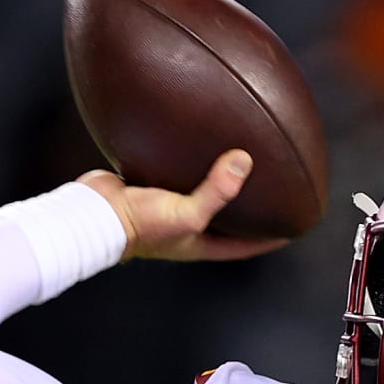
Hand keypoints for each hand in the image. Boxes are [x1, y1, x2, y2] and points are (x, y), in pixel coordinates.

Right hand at [78, 151, 288, 261]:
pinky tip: (195, 138)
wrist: (91, 214)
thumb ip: (217, 190)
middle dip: (247, 208)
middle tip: (272, 190)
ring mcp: (165, 206)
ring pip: (200, 191)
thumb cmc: (138, 225)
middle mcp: (184, 227)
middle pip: (225, 219)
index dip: (269, 239)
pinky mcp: (148, 186)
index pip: (244, 245)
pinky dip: (187, 158)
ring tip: (238, 158)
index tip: (292, 226)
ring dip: (217, 179)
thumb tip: (245, 161)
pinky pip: (175, 171)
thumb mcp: (186, 213)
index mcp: (198, 243)